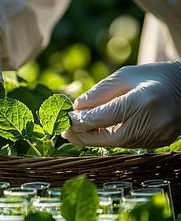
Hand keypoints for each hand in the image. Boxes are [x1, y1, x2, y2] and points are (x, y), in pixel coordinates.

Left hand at [62, 61, 180, 147]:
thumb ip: (99, 92)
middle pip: (105, 138)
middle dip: (82, 136)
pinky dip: (108, 138)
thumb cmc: (155, 76)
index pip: (99, 118)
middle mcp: (148, 125)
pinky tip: (97, 132)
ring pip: (113, 143)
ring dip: (93, 138)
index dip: (78, 121)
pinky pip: (124, 143)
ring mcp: (153, 138)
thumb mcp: (125, 76)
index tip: (64, 119)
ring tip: (76, 132)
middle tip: (65, 132)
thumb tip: (76, 108)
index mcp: (141, 103)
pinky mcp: (154, 144)